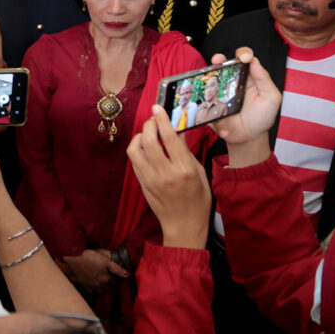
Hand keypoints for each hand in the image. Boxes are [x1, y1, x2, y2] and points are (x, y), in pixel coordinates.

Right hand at [62, 249, 127, 293]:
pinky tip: (94, 283)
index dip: (116, 278)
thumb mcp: (106, 260)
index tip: (114, 274)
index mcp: (106, 279)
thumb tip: (128, 275)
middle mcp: (100, 285)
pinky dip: (95, 289)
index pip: (115, 282)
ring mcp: (92, 286)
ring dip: (103, 287)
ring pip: (101, 290)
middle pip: (108, 287)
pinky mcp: (85, 285)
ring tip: (102, 280)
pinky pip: (93, 291)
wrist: (74, 257)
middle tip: (108, 276)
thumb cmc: (90, 257)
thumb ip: (117, 268)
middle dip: (110, 283)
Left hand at [127, 106, 211, 248]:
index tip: (157, 108)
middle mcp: (166, 173)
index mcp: (185, 170)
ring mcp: (151, 179)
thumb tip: (177, 130)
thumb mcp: (200, 173)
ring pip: (135, 150)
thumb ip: (186, 151)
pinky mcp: (142, 184)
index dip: (162, 120)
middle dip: (148, 124)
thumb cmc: (198, 200)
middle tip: (153, 119)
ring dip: (139, 136)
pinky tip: (145, 147)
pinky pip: (134, 161)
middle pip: (149, 141)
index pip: (170, 139)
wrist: (183, 225)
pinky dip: (137, 149)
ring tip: (147, 134)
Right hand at [208, 47, 281, 146]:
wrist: (248, 137)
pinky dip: (203, 95)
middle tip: (218, 60)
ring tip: (207, 72)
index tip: (244, 58)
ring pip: (210, 76)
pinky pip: (203, 95)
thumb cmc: (262, 116)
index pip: (245, 59)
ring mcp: (219, 91)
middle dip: (219, 58)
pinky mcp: (209, 102)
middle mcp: (233, 80)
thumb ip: (264, 79)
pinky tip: (208, 97)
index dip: (243, 54)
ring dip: (207, 72)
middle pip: (223, 64)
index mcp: (248, 76)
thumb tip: (254, 61)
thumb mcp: (271, 97)